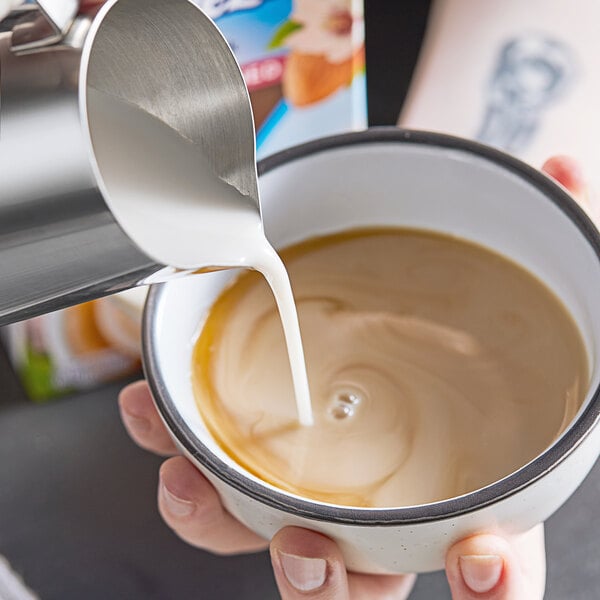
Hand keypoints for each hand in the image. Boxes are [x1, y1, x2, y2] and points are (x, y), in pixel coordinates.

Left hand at [118, 156, 584, 598]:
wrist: (382, 302)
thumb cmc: (443, 311)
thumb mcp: (494, 276)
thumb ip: (539, 231)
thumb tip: (560, 165)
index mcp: (461, 481)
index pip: (492, 558)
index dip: (492, 578)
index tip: (476, 555)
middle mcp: (387, 504)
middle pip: (363, 582)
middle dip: (327, 583)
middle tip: (302, 545)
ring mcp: (315, 487)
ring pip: (268, 541)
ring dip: (220, 522)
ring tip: (185, 482)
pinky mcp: (252, 457)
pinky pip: (214, 481)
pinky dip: (179, 456)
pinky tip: (149, 414)